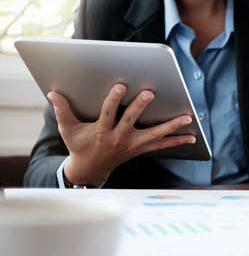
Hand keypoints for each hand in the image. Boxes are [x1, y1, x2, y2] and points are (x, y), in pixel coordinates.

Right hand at [47, 84, 195, 185]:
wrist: (91, 169)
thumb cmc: (80, 147)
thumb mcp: (69, 130)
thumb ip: (62, 112)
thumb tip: (52, 94)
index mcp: (102, 131)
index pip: (108, 113)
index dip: (113, 100)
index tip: (120, 86)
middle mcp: (119, 138)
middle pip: (131, 121)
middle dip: (140, 107)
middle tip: (150, 94)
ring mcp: (132, 145)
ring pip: (154, 136)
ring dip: (171, 127)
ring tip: (187, 119)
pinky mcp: (140, 149)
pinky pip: (161, 146)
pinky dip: (175, 141)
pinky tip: (191, 138)